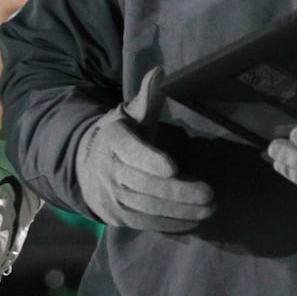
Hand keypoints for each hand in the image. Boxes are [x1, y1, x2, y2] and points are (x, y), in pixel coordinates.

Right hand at [76, 66, 214, 231]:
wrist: (86, 165)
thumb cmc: (121, 135)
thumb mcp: (131, 113)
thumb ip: (147, 97)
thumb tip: (161, 72)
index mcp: (113, 140)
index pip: (130, 151)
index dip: (150, 160)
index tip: (173, 167)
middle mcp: (109, 170)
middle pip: (144, 184)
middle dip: (178, 192)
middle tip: (209, 195)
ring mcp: (112, 197)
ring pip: (147, 207)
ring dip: (180, 211)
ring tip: (209, 208)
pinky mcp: (119, 217)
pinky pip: (146, 223)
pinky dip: (171, 223)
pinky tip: (194, 220)